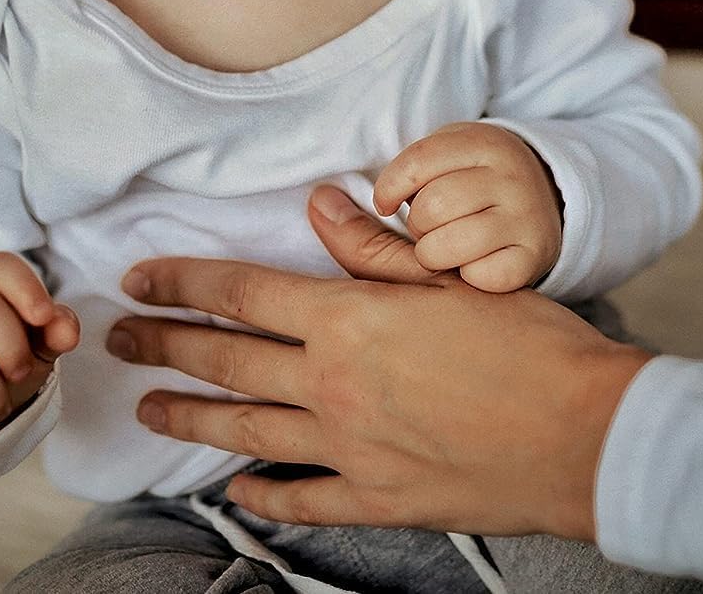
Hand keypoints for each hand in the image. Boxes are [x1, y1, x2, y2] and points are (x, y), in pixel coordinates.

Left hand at [107, 186, 648, 537]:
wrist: (583, 435)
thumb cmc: (527, 344)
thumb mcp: (449, 278)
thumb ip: (374, 247)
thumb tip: (318, 203)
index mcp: (349, 320)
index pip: (242, 292)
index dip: (183, 281)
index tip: (140, 277)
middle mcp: (333, 385)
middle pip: (227, 361)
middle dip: (165, 346)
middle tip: (119, 339)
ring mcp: (350, 447)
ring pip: (246, 431)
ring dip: (189, 419)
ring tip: (147, 410)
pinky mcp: (377, 498)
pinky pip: (302, 498)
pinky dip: (263, 494)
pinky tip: (236, 491)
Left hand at [373, 122, 560, 292]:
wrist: (547, 199)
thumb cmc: (473, 181)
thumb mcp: (444, 160)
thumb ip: (393, 181)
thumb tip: (318, 202)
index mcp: (484, 142)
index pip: (416, 163)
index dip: (388, 188)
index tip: (385, 202)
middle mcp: (511, 177)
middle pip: (429, 208)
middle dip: (416, 224)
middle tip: (430, 226)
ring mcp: (526, 218)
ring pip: (444, 246)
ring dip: (431, 254)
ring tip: (445, 246)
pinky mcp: (533, 258)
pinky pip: (477, 278)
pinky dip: (465, 279)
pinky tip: (472, 266)